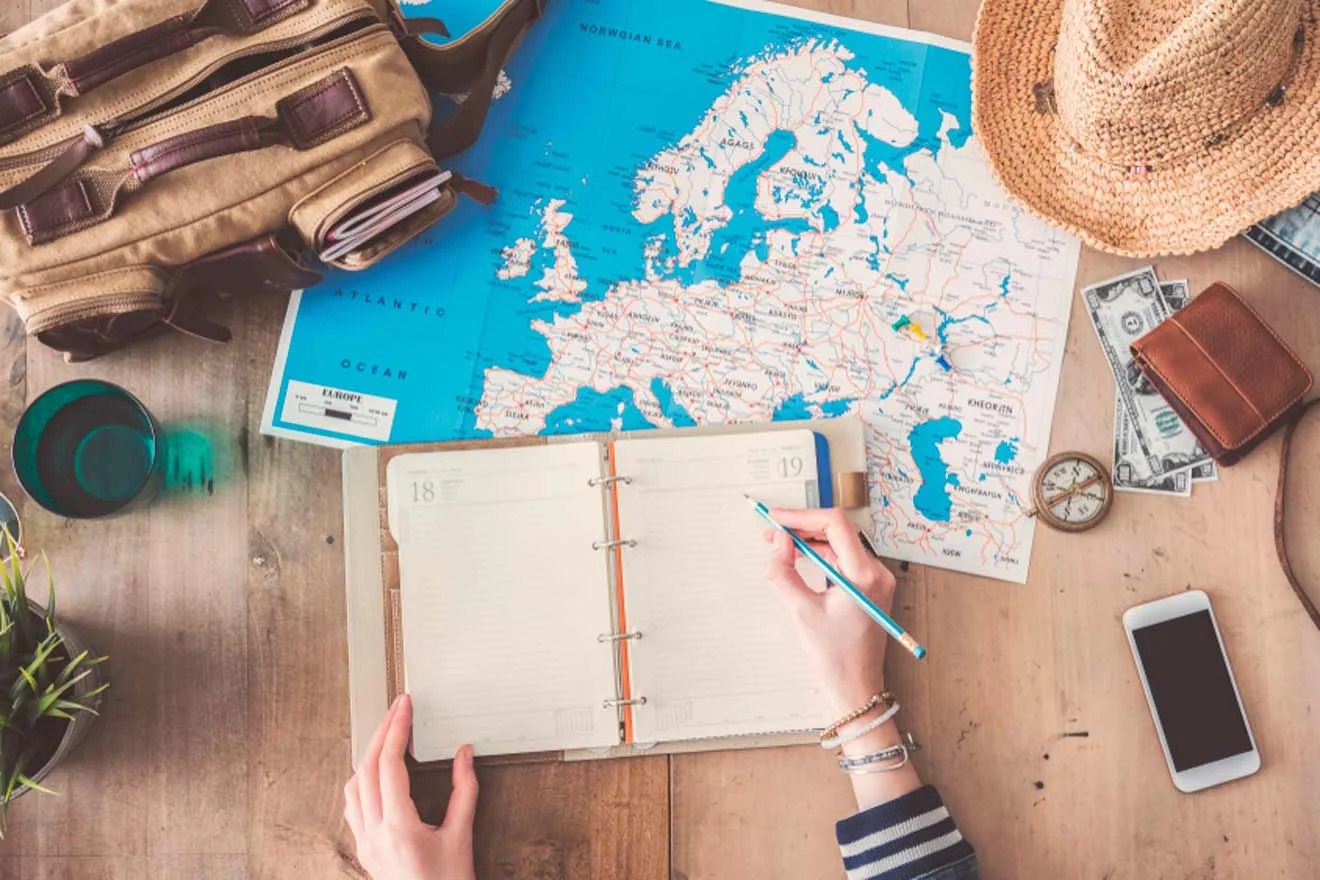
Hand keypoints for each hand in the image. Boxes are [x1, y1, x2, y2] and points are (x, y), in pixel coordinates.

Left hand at [344, 695, 477, 879]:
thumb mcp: (462, 836)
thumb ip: (465, 791)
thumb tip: (464, 753)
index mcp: (399, 828)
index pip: (389, 765)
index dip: (397, 729)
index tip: (405, 706)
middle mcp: (374, 834)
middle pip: (367, 768)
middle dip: (382, 732)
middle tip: (397, 708)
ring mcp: (365, 843)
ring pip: (353, 785)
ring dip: (369, 754)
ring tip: (388, 734)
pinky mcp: (365, 850)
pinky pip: (353, 805)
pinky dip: (362, 779)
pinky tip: (375, 773)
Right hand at [764, 509, 920, 810]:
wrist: (856, 690)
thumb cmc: (835, 659)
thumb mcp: (801, 612)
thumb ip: (783, 571)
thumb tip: (777, 542)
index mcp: (864, 575)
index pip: (835, 524)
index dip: (802, 516)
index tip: (776, 519)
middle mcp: (876, 573)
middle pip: (838, 531)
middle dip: (803, 528)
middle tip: (771, 531)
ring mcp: (874, 581)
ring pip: (839, 545)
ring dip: (809, 542)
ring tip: (779, 546)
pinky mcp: (868, 589)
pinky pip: (842, 561)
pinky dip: (819, 557)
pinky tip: (797, 561)